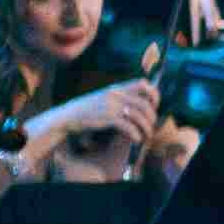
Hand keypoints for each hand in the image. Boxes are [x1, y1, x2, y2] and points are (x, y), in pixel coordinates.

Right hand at [49, 78, 164, 151]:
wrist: (69, 116)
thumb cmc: (90, 109)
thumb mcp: (106, 97)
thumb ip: (122, 97)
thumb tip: (143, 104)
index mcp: (117, 88)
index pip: (143, 84)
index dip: (154, 94)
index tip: (155, 106)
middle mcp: (116, 94)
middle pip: (145, 103)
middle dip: (152, 117)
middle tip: (152, 126)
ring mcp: (112, 105)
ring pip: (139, 116)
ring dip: (147, 128)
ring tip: (147, 136)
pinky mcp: (107, 117)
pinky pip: (129, 126)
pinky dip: (136, 134)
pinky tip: (137, 139)